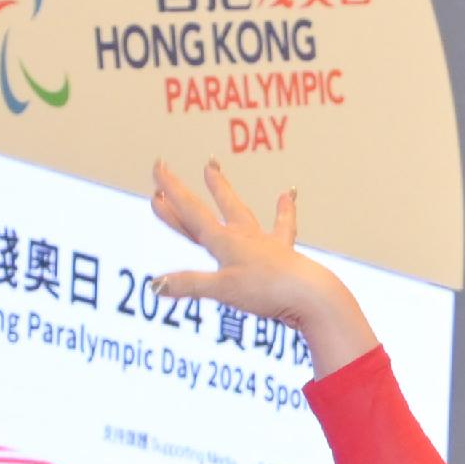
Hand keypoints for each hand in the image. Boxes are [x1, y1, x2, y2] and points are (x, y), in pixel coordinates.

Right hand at [150, 160, 375, 372]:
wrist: (309, 294)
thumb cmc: (267, 290)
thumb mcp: (222, 290)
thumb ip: (189, 286)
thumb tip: (155, 286)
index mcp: (224, 242)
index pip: (191, 213)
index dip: (172, 192)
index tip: (159, 169)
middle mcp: (242, 236)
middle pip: (211, 207)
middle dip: (188, 190)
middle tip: (175, 169)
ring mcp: (264, 241)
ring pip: (239, 210)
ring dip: (223, 191)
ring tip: (213, 169)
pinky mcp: (284, 252)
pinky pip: (284, 227)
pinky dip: (285, 212)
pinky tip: (289, 194)